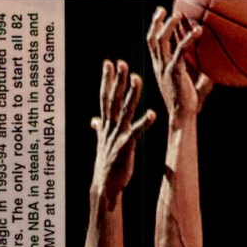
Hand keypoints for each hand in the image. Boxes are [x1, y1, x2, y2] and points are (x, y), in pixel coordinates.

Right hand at [91, 60, 154, 200]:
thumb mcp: (101, 142)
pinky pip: (136, 132)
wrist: (105, 184)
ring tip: (137, 78)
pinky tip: (152, 113)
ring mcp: (117, 136)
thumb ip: (99, 129)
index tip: (108, 62)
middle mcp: (110, 127)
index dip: (106, 79)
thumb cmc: (106, 164)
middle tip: (121, 62)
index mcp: (106, 124)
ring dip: (132, 94)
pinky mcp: (125, 146)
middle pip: (114, 99)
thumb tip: (94, 121)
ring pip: (125, 110)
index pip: (105, 97)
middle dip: (117, 80)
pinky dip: (144, 123)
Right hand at [146, 6, 212, 121]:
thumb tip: (219, 63)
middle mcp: (159, 66)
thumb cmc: (188, 103)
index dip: (155, 29)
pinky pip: (179, 51)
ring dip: (169, 25)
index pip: (153, 44)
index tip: (160, 15)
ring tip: (179, 15)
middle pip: (152, 38)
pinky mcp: (174, 72)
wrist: (183, 116)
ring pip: (161, 40)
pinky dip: (188, 39)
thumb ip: (204, 72)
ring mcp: (165, 68)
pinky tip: (199, 31)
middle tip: (163, 9)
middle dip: (156, 22)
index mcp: (160, 67)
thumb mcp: (195, 84)